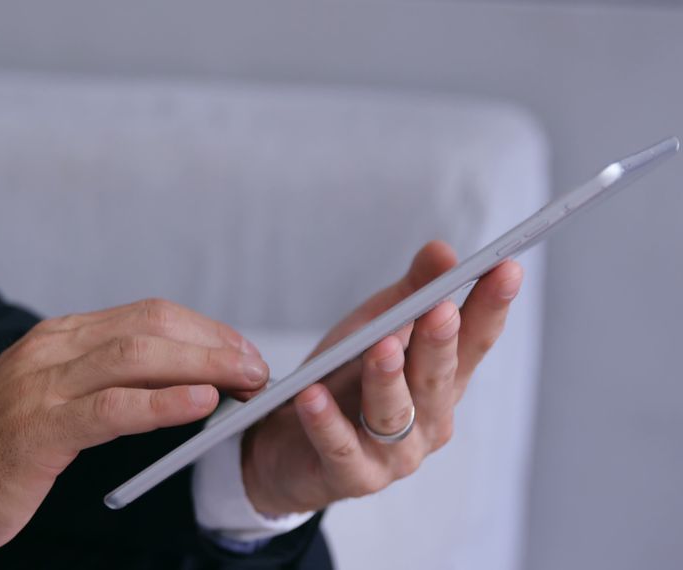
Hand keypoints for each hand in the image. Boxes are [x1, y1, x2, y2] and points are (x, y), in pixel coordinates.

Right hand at [0, 299, 268, 561]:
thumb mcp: (44, 400)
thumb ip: (95, 382)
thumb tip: (167, 382)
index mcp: (56, 340)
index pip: (148, 315)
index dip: (205, 330)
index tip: (243, 353)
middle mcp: (51, 350)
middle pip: (152, 326)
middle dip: (217, 342)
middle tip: (259, 370)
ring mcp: (41, 386)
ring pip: (138, 356)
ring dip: (205, 364)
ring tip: (247, 382)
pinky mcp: (37, 429)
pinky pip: (111, 407)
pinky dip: (163, 403)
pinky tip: (201, 405)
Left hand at [241, 241, 522, 515]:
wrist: (286, 447)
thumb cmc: (342, 381)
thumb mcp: (375, 329)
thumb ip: (411, 293)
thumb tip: (443, 252)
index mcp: (442, 382)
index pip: (474, 342)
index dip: (491, 306)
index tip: (507, 267)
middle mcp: (428, 421)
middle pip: (438, 378)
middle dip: (441, 343)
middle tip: (441, 308)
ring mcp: (394, 455)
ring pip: (393, 413)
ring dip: (388, 379)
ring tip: (380, 348)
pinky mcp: (351, 477)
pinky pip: (339, 447)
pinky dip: (326, 422)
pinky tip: (312, 396)